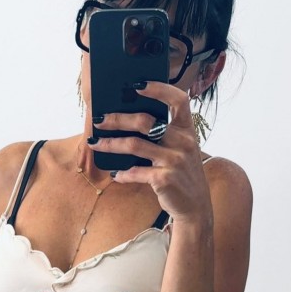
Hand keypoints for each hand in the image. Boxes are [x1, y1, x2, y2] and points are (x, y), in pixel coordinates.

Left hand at [90, 81, 212, 223]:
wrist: (195, 206)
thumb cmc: (182, 174)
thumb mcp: (181, 151)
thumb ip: (164, 135)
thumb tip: (128, 120)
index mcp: (187, 130)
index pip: (178, 100)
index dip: (159, 89)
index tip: (137, 85)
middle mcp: (183, 142)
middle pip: (145, 121)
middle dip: (118, 119)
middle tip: (99, 120)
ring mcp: (174, 161)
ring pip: (134, 145)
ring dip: (110, 143)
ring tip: (94, 142)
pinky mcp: (164, 179)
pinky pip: (136, 172)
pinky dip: (122, 173)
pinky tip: (115, 174)